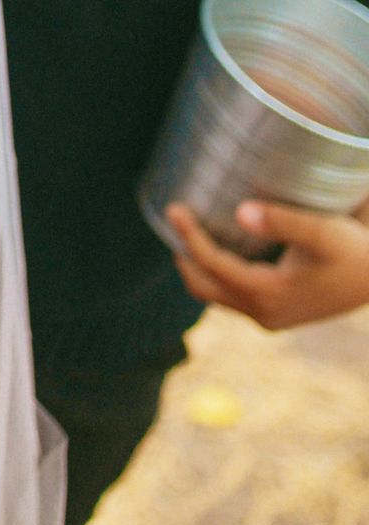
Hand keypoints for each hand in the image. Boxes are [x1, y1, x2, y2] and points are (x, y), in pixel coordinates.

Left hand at [168, 199, 368, 329]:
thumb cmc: (354, 252)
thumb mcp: (323, 231)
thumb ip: (284, 221)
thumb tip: (241, 212)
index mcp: (269, 295)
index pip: (212, 265)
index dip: (189, 235)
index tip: (173, 207)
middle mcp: (264, 313)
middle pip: (203, 286)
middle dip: (184, 254)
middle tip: (175, 218)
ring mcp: (269, 317)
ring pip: (215, 294)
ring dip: (197, 266)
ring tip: (188, 229)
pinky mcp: (275, 314)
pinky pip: (231, 296)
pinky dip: (215, 274)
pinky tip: (216, 246)